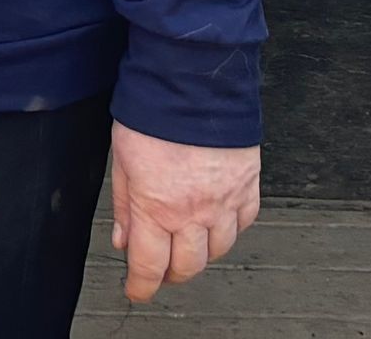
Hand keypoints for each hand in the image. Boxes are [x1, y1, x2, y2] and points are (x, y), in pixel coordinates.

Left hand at [109, 127, 259, 300]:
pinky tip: (218, 219)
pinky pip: (244, 223)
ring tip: (188, 240)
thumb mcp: (122, 159)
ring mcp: (225, 201)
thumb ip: (123, 205)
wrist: (193, 79)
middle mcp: (193, 211)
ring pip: (219, 250)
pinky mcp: (248, 185)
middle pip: (187, 267)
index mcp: (156, 207)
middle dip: (171, 273)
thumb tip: (123, 239)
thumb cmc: (154, 111)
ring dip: (201, 252)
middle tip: (161, 266)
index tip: (137, 290)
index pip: (150, 266)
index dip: (141, 286)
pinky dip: (231, 228)